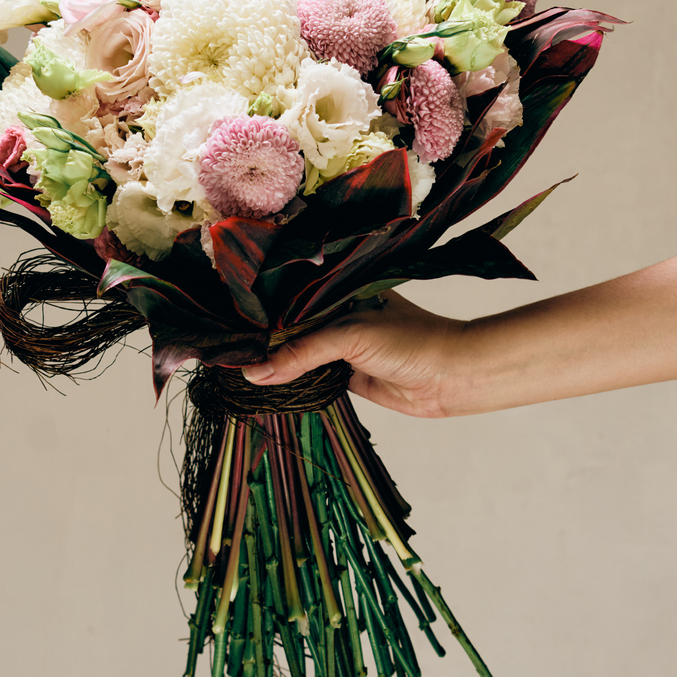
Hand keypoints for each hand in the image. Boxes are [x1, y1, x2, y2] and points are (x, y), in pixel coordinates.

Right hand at [242, 291, 470, 417]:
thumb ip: (302, 353)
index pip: (288, 299)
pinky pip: (311, 377)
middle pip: (289, 328)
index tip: (227, 321)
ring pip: (298, 354)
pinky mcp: (347, 374)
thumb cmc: (410, 341)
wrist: (452, 377)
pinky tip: (267, 384)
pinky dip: (293, 382)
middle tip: (224, 349)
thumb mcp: (350, 336)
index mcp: (338, 291)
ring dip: (276, 364)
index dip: (260, 312)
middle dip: (263, 340)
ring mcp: (342, 346)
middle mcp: (337, 314)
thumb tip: (254, 372)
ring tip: (235, 367)